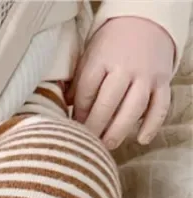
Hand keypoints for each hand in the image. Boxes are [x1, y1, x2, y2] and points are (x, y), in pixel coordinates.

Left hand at [69, 17, 174, 148]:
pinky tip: (141, 140)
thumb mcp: (89, 59)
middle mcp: (126, 67)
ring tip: (107, 145)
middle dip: (95, 127)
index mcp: (102, 60)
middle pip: (108, 103)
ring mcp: (146, 75)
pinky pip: (160, 106)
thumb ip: (78, 84)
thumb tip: (64, 113)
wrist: (144, 22)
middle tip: (87, 144)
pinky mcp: (163, 81)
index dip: (79, 114)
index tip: (73, 129)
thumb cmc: (108, 48)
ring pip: (134, 107)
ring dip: (120, 130)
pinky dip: (152, 124)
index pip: (87, 92)